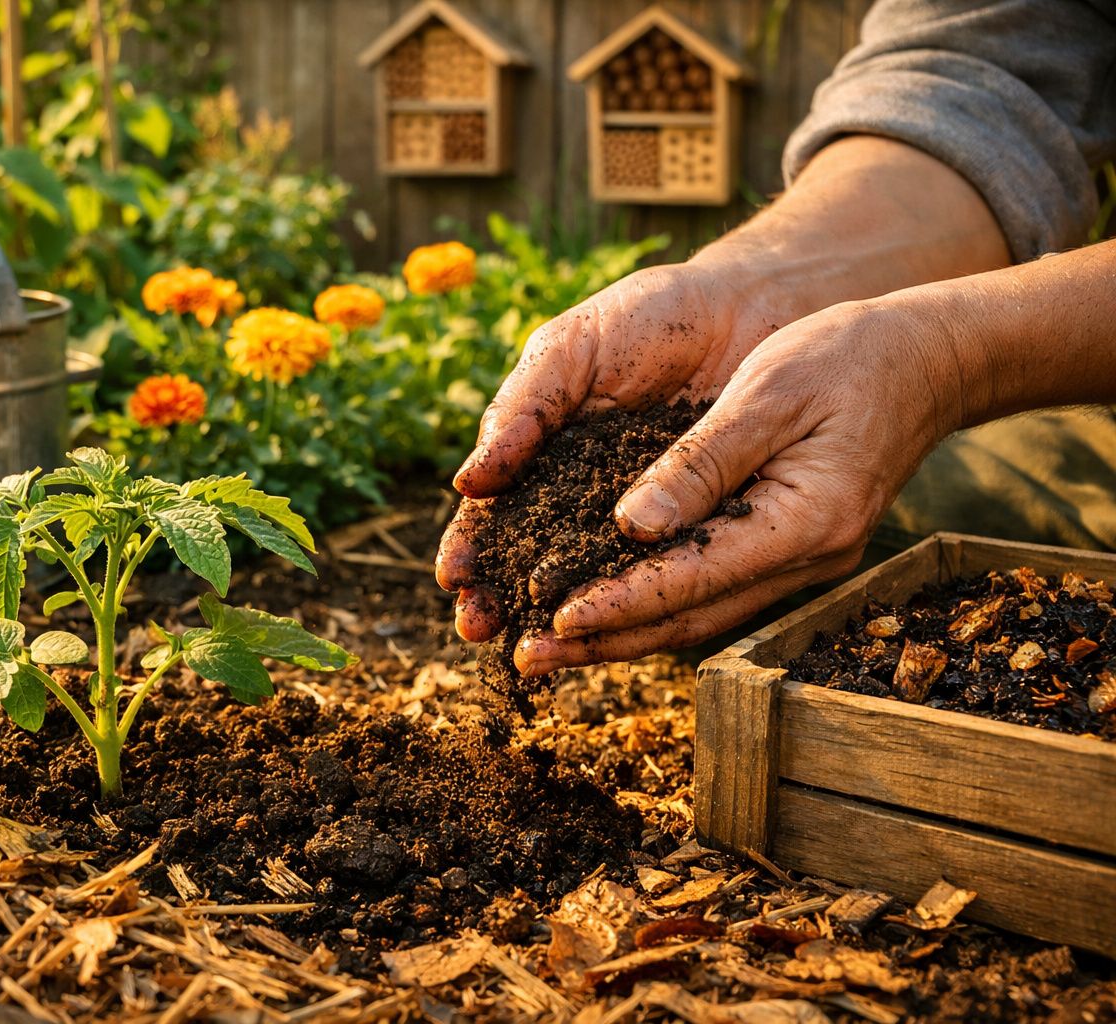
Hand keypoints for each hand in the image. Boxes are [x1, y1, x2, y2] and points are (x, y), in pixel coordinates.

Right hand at [436, 262, 783, 641]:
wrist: (748, 304)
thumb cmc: (648, 317)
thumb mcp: (571, 350)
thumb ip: (524, 409)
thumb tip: (469, 484)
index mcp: (544, 455)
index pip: (496, 513)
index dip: (472, 546)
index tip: (453, 578)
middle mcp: (587, 497)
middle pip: (533, 560)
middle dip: (501, 598)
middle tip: (476, 628)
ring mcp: (644, 517)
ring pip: (593, 578)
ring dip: (559, 617)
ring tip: (530, 648)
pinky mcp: (702, 528)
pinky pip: (667, 571)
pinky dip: (639, 603)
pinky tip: (616, 630)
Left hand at [515, 294, 966, 673]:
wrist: (927, 360)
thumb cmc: (847, 358)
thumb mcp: (769, 392)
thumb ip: (701, 462)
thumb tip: (632, 524)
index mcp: (804, 523)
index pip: (693, 579)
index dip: (621, 601)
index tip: (556, 618)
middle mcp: (805, 561)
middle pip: (689, 619)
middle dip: (606, 640)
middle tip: (530, 659)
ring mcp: (802, 564)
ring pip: (698, 617)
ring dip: (624, 634)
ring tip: (551, 648)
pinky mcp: (789, 552)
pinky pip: (712, 593)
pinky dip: (656, 605)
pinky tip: (606, 608)